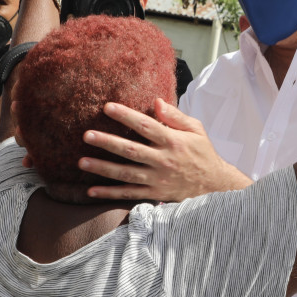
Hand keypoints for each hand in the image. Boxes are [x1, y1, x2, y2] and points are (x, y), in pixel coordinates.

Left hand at [80, 99, 251, 201]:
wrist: (215, 185)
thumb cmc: (203, 153)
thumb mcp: (196, 129)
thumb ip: (175, 117)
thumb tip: (156, 102)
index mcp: (173, 141)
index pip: (146, 126)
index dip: (126, 116)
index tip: (107, 107)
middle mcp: (163, 160)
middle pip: (131, 150)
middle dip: (108, 142)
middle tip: (86, 135)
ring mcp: (157, 179)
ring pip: (126, 174)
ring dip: (103, 168)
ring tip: (82, 162)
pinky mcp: (155, 194)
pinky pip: (129, 194)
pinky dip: (110, 194)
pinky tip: (91, 190)